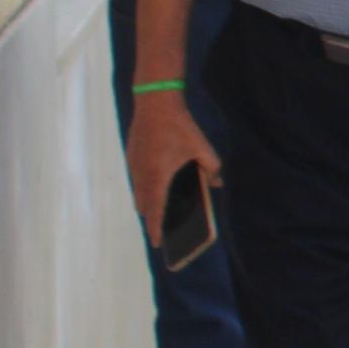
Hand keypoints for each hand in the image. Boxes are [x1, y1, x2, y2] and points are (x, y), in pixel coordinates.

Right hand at [127, 88, 225, 246]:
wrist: (155, 104)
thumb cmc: (180, 127)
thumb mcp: (202, 149)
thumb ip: (212, 169)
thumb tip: (217, 183)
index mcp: (158, 177)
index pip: (155, 211)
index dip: (156, 229)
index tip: (158, 244)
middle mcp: (142, 175)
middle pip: (145, 206)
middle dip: (153, 218)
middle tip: (165, 228)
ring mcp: (133, 166)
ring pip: (138, 193)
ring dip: (148, 202)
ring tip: (162, 210)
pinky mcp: (131, 157)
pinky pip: (137, 180)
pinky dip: (145, 187)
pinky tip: (159, 186)